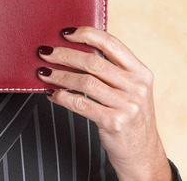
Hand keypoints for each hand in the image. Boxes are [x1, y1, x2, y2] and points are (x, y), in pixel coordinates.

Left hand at [37, 27, 171, 180]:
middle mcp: (137, 86)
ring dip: (59, 75)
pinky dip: (62, 96)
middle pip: (93, 62)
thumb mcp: (132, 90)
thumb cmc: (130, 117)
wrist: (142, 154)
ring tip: (43, 73)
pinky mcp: (114, 122)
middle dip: (64, 55)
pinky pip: (80, 104)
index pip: (112, 44)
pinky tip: (51, 94)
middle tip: (45, 53)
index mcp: (141, 72)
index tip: (66, 33)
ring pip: (84, 82)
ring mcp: (127, 105)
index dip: (87, 34)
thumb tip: (75, 50)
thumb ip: (113, 71)